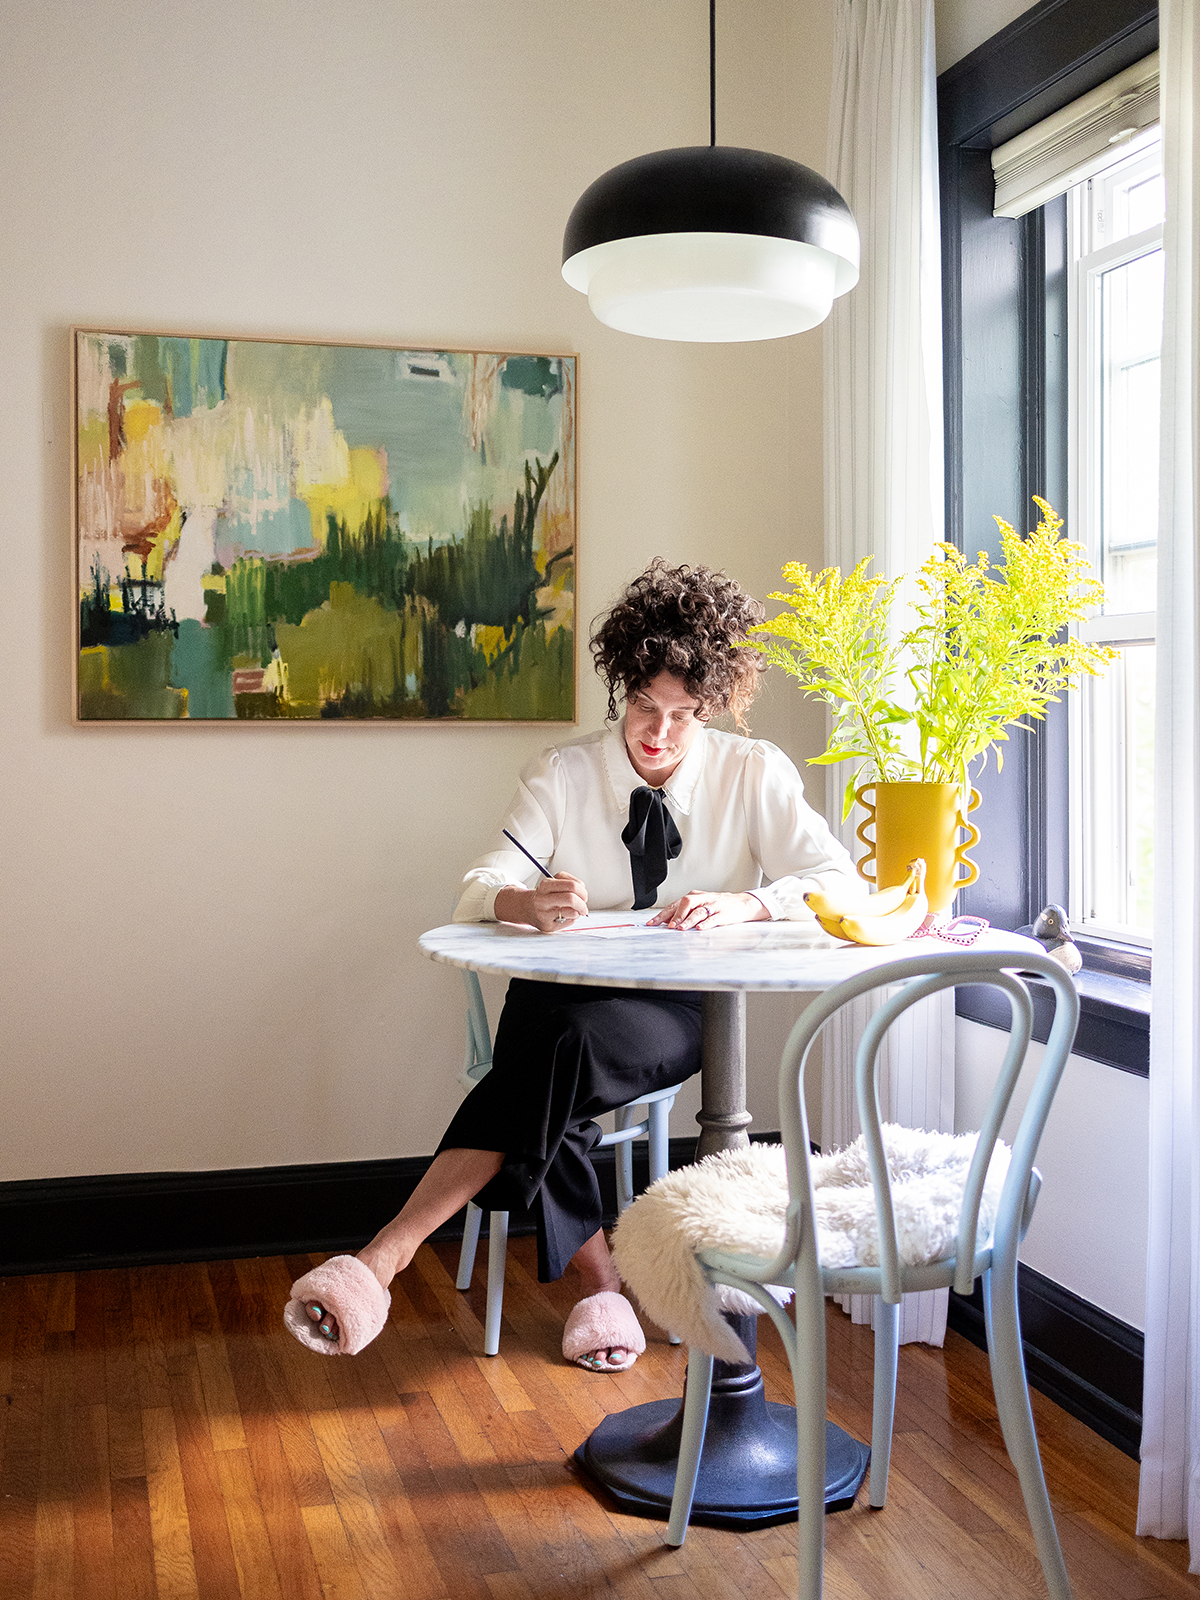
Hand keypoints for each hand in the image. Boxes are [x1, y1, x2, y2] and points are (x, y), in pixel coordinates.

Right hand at [495, 872, 587, 932]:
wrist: (527, 908)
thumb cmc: (545, 895)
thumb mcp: (553, 882)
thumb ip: (569, 882)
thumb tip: (583, 892)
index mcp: (545, 885)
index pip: (571, 885)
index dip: (582, 891)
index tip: (584, 895)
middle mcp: (542, 899)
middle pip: (571, 899)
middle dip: (582, 903)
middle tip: (583, 906)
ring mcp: (544, 914)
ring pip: (572, 912)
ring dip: (578, 912)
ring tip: (573, 911)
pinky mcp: (547, 926)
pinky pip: (569, 922)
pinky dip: (572, 919)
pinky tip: (564, 916)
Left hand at [648, 891, 769, 930]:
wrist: (742, 903)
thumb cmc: (718, 906)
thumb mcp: (700, 905)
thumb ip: (685, 912)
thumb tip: (667, 922)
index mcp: (694, 897)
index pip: (675, 904)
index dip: (663, 914)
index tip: (652, 923)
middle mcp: (702, 899)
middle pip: (686, 904)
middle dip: (676, 915)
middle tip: (668, 926)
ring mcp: (713, 906)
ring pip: (698, 912)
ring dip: (688, 921)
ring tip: (681, 928)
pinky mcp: (724, 914)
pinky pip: (713, 918)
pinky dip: (706, 923)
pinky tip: (700, 928)